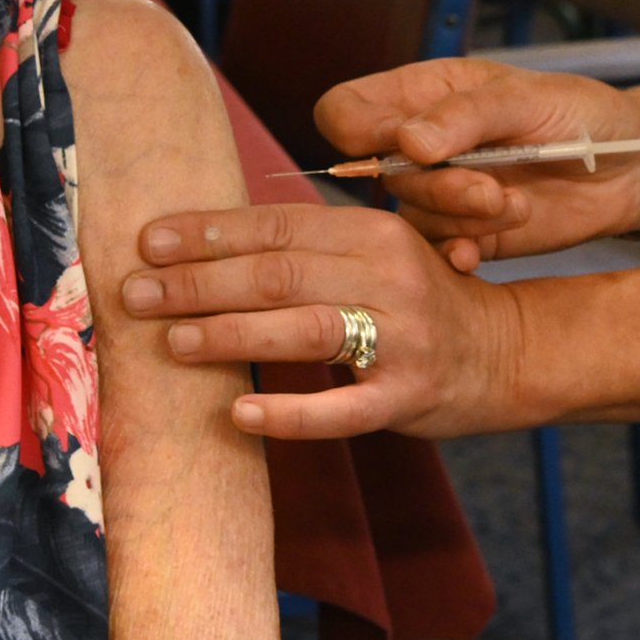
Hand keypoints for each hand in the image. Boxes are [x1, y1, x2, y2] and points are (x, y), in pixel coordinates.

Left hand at [123, 202, 528, 438]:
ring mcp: (399, 339)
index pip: (276, 226)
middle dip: (199, 283)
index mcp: (370, 232)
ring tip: (174, 341)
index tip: (149, 241)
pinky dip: (288, 413)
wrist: (502, 352)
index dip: (209, 232)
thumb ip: (306, 245)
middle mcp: (387, 276)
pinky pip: (340, 410)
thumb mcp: (372, 254)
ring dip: (232, 334)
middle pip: (280, 274)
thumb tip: (204, 240)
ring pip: (304, 329)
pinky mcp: (405, 397)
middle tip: (136, 294)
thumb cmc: (415, 300)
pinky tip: (238, 413)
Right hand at [319, 59, 639, 268]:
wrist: (634, 171)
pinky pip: (434, 253)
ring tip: (513, 205)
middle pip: (377, 172)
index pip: (345, 110)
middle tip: (489, 189)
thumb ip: (464, 117)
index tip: (410, 145)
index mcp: (423, 93)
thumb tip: (406, 141)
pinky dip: (455, 255)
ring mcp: (441, 192)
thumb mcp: (526, 99)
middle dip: (435, 185)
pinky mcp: (466, 234)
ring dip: (458, 219)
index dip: (358, 131)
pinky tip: (481, 252)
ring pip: (409, 216)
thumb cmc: (583, 114)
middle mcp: (422, 144)